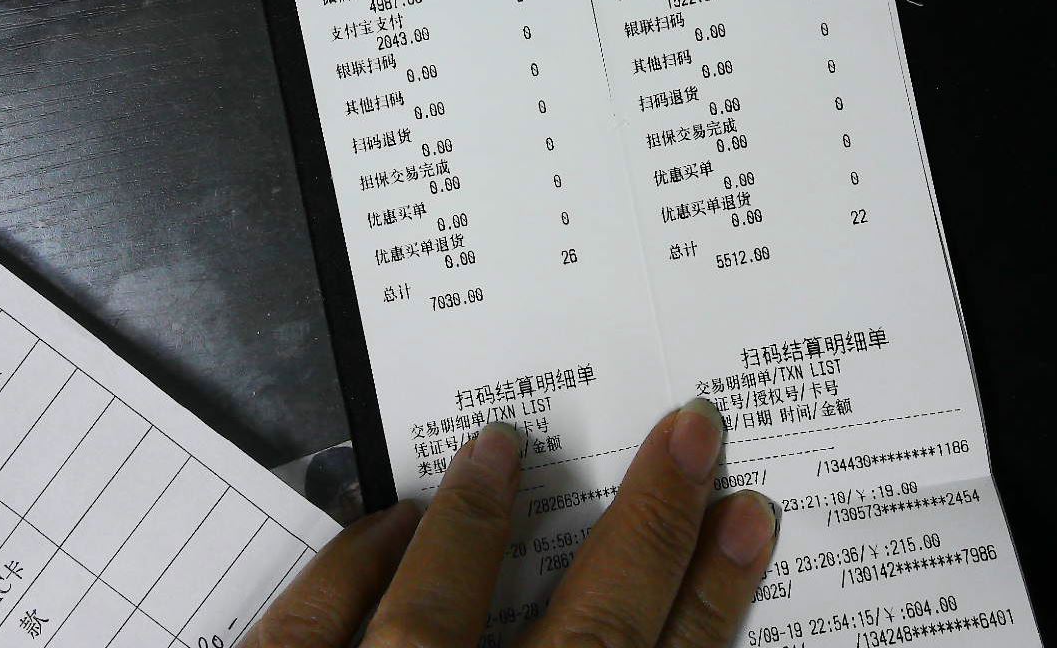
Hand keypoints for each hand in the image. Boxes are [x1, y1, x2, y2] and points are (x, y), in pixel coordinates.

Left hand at [248, 398, 778, 647]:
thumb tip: (636, 628)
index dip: (713, 599)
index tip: (749, 518)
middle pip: (592, 634)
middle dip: (646, 530)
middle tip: (690, 429)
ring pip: (435, 615)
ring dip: (476, 524)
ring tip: (503, 443)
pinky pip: (307, 630)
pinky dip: (351, 572)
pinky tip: (385, 526)